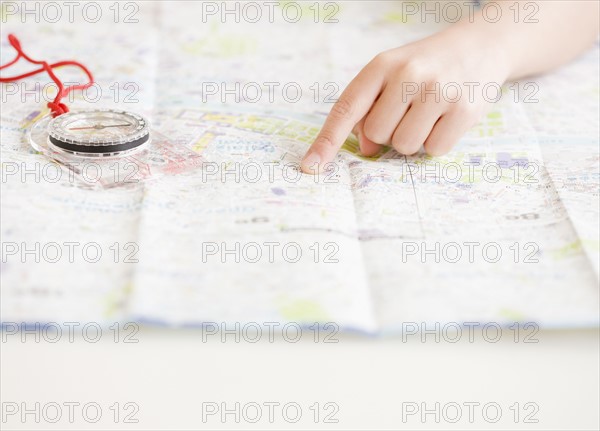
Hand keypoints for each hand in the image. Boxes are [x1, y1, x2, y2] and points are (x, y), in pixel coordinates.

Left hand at [300, 31, 509, 173]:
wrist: (480, 46)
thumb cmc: (425, 67)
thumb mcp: (391, 77)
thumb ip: (369, 111)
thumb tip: (366, 148)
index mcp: (381, 65)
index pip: (346, 109)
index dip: (326, 141)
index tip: (310, 166)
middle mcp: (409, 74)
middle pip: (377, 135)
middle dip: (389, 131)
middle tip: (410, 110)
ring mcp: (438, 91)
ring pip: (404, 146)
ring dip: (413, 139)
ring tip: (429, 114)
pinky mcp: (465, 110)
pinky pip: (435, 150)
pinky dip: (437, 142)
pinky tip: (447, 118)